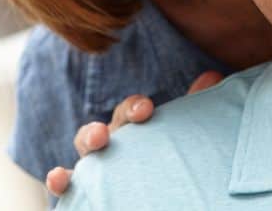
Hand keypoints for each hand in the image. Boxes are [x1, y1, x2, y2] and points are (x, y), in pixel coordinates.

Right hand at [45, 71, 223, 196]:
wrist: (158, 195)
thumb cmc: (164, 158)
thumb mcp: (177, 132)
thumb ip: (192, 108)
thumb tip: (213, 76)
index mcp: (132, 128)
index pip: (128, 112)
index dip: (133, 108)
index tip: (146, 109)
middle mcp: (110, 144)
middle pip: (99, 131)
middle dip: (100, 128)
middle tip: (106, 133)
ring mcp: (95, 166)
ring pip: (83, 152)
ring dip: (85, 143)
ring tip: (94, 142)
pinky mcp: (84, 190)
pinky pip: (67, 185)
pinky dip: (59, 180)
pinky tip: (58, 177)